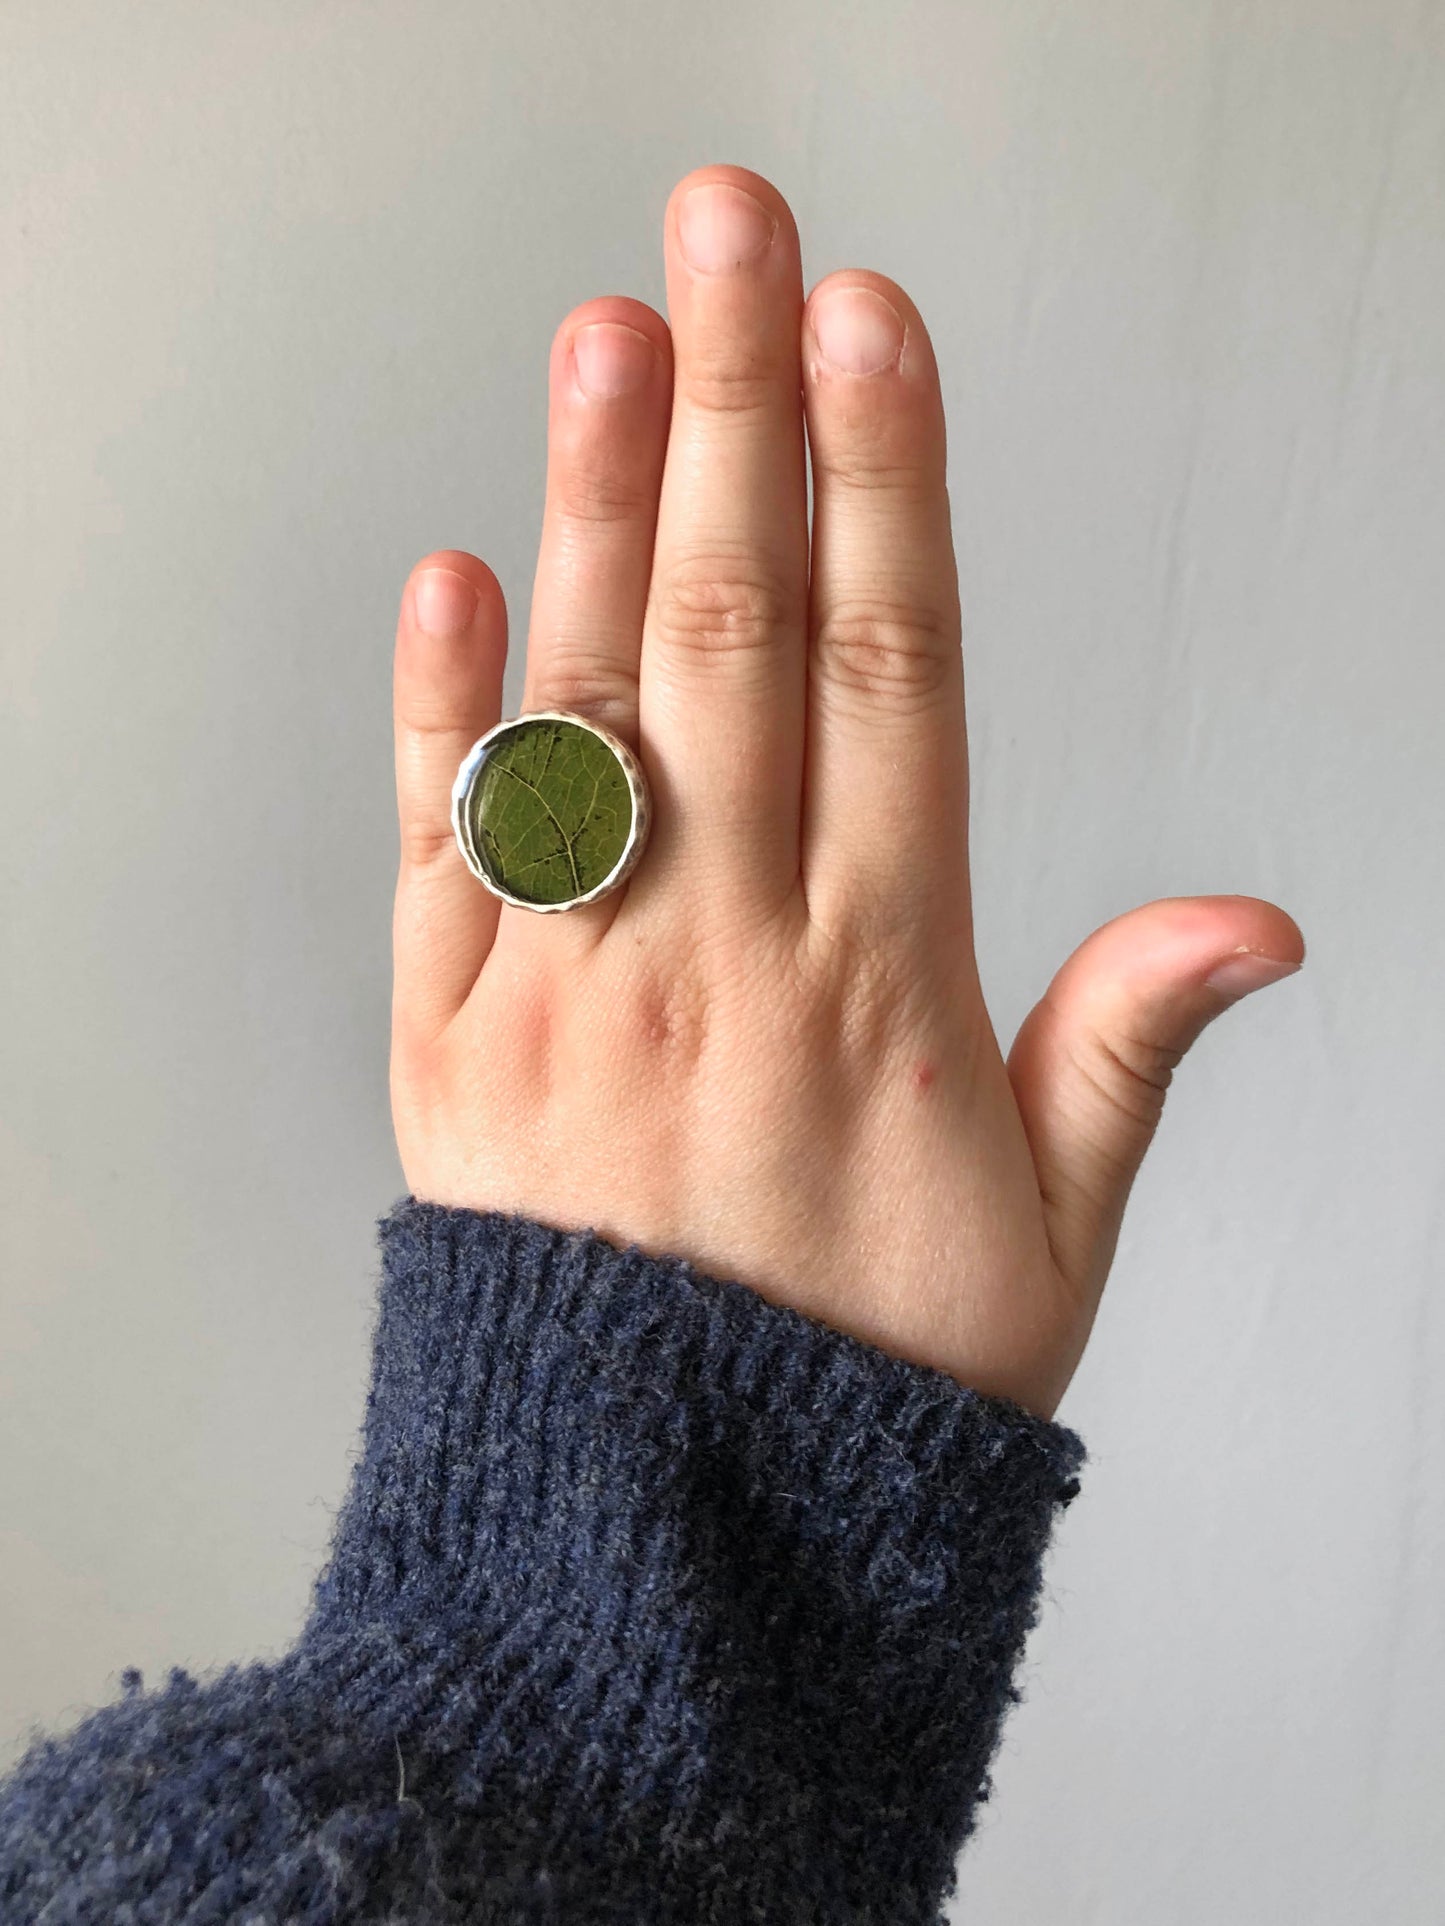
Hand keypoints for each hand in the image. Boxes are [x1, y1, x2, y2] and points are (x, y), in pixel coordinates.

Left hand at [387, 164, 1302, 1418]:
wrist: (654, 1549)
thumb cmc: (853, 1393)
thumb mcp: (1046, 1247)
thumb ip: (1123, 1054)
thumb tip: (1250, 923)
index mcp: (878, 985)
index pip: (897, 675)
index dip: (889, 482)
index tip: (874, 326)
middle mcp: (716, 954)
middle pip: (737, 633)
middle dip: (742, 412)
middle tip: (732, 231)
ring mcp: (567, 990)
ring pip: (589, 709)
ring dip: (598, 511)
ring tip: (608, 340)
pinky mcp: (449, 1047)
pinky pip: (439, 858)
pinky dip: (443, 716)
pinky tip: (454, 579)